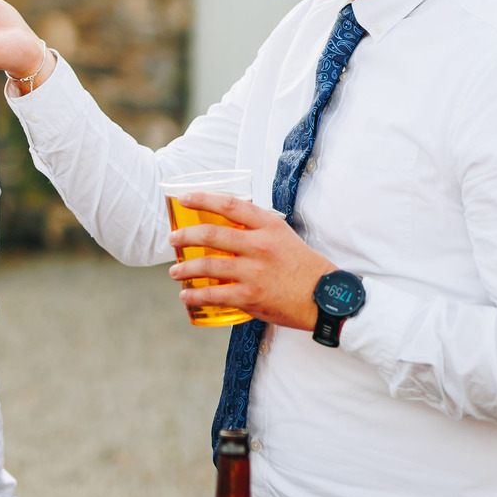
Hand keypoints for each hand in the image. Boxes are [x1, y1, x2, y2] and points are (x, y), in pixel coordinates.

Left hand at [167, 191, 334, 330]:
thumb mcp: (284, 236)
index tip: (184, 198)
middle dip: (185, 236)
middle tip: (173, 239)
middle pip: (211, 235)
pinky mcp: (250, 296)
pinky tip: (187, 295)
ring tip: (175, 271)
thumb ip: (258, 228)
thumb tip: (230, 223)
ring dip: (185, 268)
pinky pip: (214, 294)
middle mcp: (259, 246)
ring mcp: (254, 272)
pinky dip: (196, 295)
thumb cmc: (303, 266)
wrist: (323, 298)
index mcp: (269, 226)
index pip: (229, 205)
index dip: (203, 198)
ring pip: (208, 266)